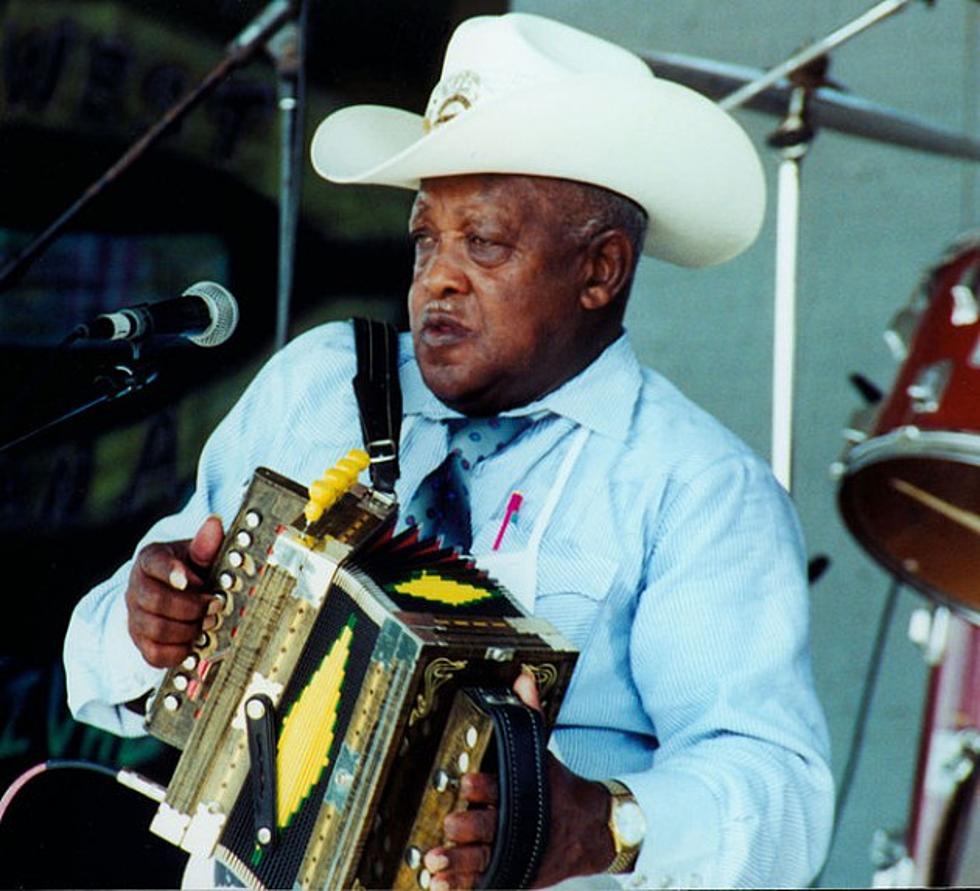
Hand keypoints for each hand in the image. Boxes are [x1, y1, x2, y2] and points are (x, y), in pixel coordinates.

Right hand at [125, 515, 224, 667]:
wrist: (174, 592)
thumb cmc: (190, 569)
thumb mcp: (198, 554)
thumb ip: (206, 544)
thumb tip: (214, 524)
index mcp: (150, 560)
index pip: (154, 563)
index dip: (173, 572)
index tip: (195, 580)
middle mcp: (136, 588)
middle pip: (155, 601)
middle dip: (190, 607)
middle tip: (215, 605)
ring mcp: (135, 616)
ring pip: (155, 629)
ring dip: (188, 629)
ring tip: (209, 623)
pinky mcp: (141, 641)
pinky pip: (154, 654)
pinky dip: (178, 651)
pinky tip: (195, 641)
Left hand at [423, 672, 613, 889]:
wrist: (592, 832)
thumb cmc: (558, 788)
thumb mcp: (544, 751)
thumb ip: (529, 716)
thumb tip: (522, 678)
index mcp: (524, 793)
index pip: (503, 788)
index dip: (484, 787)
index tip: (465, 783)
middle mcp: (517, 826)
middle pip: (491, 828)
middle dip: (470, 827)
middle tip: (449, 825)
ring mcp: (513, 855)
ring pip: (482, 860)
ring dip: (458, 862)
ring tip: (434, 863)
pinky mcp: (510, 875)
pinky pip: (482, 884)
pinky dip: (461, 887)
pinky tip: (439, 887)